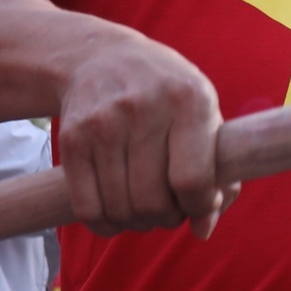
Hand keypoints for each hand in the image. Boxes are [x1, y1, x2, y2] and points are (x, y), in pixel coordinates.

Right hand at [54, 28, 235, 237]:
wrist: (103, 59)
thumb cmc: (167, 97)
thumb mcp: (204, 117)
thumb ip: (219, 176)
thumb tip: (203, 231)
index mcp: (189, 100)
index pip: (193, 179)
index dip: (198, 205)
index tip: (196, 202)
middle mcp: (144, 108)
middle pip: (153, 200)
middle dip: (166, 217)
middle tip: (168, 207)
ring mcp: (103, 123)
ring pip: (121, 209)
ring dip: (137, 222)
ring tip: (145, 206)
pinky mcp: (71, 140)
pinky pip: (88, 208)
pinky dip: (105, 224)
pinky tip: (116, 212)